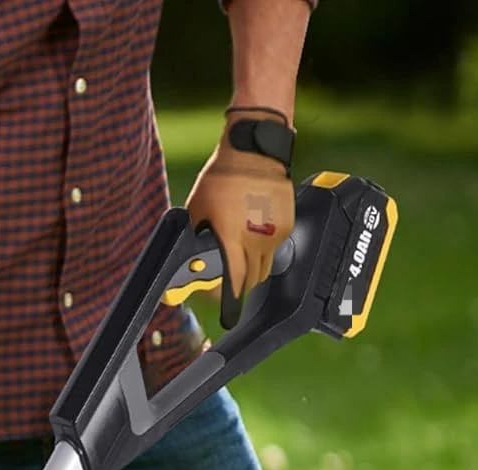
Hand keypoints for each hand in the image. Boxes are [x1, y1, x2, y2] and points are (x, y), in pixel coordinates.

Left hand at [184, 109, 295, 328]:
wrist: (254, 151)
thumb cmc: (222, 177)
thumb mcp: (196, 211)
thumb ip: (195, 238)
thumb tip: (189, 257)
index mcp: (233, 240)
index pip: (236, 282)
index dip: (229, 299)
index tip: (226, 310)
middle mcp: (258, 240)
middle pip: (253, 279)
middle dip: (241, 285)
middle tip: (231, 282)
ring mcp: (276, 232)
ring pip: (267, 266)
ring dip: (254, 270)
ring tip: (242, 259)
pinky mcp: (288, 223)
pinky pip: (277, 248)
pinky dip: (266, 250)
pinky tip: (254, 237)